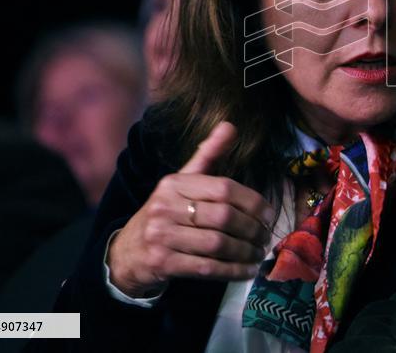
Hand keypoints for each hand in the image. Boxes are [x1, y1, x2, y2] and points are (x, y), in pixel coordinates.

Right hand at [107, 121, 274, 296]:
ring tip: (258, 253)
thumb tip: (231, 125)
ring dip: (245, 252)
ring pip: (217, 244)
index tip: (268, 214)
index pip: (223, 188)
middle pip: (223, 217)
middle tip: (265, 237)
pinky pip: (207, 268)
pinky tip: (246, 270)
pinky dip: (232, 271)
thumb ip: (207, 155)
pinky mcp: (163, 263)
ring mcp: (162, 236)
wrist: (127, 252)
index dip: (252, 201)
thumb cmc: (165, 213)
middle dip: (252, 229)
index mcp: (175, 183)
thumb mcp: (182, 181)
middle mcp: (165, 207)